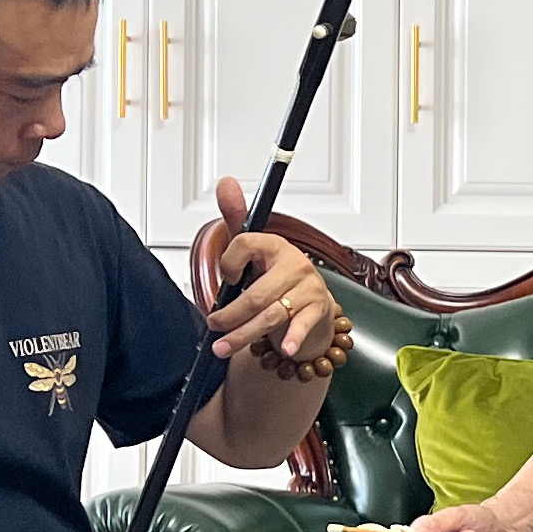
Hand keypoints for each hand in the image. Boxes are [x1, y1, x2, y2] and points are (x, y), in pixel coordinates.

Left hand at [206, 178, 346, 380]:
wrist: (311, 302)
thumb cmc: (277, 277)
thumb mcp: (253, 248)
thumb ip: (235, 217)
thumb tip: (225, 183)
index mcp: (274, 244)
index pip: (245, 244)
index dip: (228, 262)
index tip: (224, 277)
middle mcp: (293, 264)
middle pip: (255, 294)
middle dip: (230, 315)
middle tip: (214, 325)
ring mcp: (308, 288)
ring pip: (271, 315)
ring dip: (244, 335)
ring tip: (224, 346)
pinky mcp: (318, 310)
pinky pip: (303, 325)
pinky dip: (293, 338)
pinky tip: (284, 348)